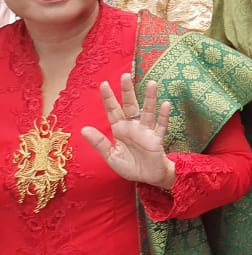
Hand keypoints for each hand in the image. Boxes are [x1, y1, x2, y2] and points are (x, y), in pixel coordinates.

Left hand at [82, 73, 175, 189]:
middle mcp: (133, 127)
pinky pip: (161, 126)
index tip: (104, 84)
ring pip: (148, 112)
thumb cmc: (130, 166)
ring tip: (152, 84)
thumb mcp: (110, 156)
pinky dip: (163, 116)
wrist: (149, 178)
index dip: (108, 98)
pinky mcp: (157, 139)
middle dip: (127, 91)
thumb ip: (99, 142)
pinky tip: (166, 105)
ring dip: (150, 98)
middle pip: (130, 106)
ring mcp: (146, 131)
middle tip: (125, 76)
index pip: (113, 111)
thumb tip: (83, 129)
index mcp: (120, 130)